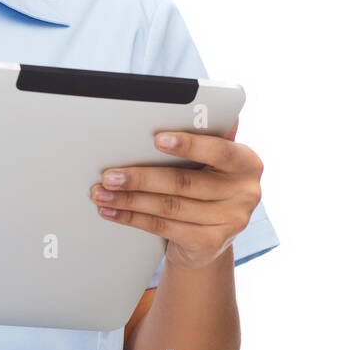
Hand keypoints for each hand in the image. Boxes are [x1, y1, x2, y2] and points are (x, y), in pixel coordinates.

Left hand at [88, 121, 262, 270]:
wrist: (207, 240)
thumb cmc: (203, 188)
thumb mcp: (210, 163)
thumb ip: (203, 138)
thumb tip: (185, 105)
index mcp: (247, 162)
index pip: (219, 150)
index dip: (188, 144)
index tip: (157, 139)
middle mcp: (246, 193)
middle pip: (184, 182)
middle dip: (140, 178)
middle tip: (109, 175)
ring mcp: (231, 221)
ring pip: (169, 206)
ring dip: (129, 199)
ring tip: (102, 193)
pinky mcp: (210, 244)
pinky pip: (163, 227)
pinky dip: (132, 218)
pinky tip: (113, 211)